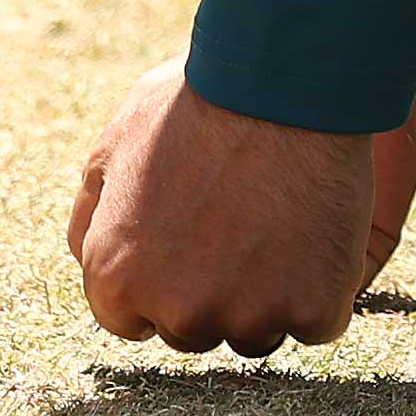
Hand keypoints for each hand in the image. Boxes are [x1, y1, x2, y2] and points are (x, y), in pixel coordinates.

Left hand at [65, 60, 415, 353]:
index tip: (187, 240)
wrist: (283, 83)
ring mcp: (250, 318)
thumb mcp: (114, 149)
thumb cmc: (196, 104)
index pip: (130, 320)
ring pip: (256, 333)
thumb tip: (92, 265)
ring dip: (267, 295)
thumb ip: (94, 219)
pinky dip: (322, 287)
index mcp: (119, 278)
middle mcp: (180, 312)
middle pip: (193, 331)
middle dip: (210, 289)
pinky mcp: (314, 311)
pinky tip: (318, 229)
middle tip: (237, 219)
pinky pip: (317, 322)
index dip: (159, 278)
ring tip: (278, 219)